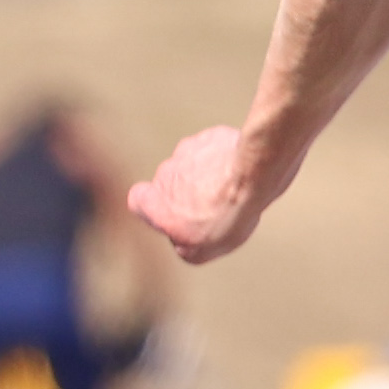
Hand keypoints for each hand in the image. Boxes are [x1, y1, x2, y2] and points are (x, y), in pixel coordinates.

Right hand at [127, 124, 266, 265]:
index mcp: (155, 202)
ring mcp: (188, 151)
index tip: (171, 214)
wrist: (251, 180)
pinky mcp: (211, 137)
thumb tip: (182, 239)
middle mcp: (165, 173)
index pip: (137, 200)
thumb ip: (181, 245)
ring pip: (193, 163)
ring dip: (207, 174)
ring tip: (232, 189)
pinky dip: (224, 158)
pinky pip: (214, 148)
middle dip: (188, 191)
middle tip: (214, 206)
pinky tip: (244, 172)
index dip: (151, 206)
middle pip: (171, 182)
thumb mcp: (199, 252)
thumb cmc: (222, 217)